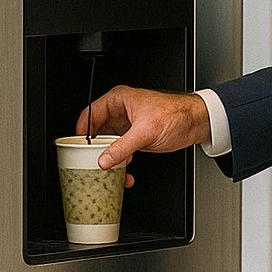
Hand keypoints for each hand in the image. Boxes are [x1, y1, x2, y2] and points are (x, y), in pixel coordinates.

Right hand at [77, 85, 211, 186]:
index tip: (76, 146)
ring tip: (109, 170)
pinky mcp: (134, 138)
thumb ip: (123, 147)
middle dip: (95, 149)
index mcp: (119, 100)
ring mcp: (127, 126)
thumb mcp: (146, 132)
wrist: (195, 123)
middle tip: (90, 162)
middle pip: (97, 131)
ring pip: (108, 143)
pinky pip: (120, 151)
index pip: (90, 114)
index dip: (81, 130)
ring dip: (109, 158)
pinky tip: (123, 171)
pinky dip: (120, 161)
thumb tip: (104, 159)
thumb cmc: (176, 114)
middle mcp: (120, 112)